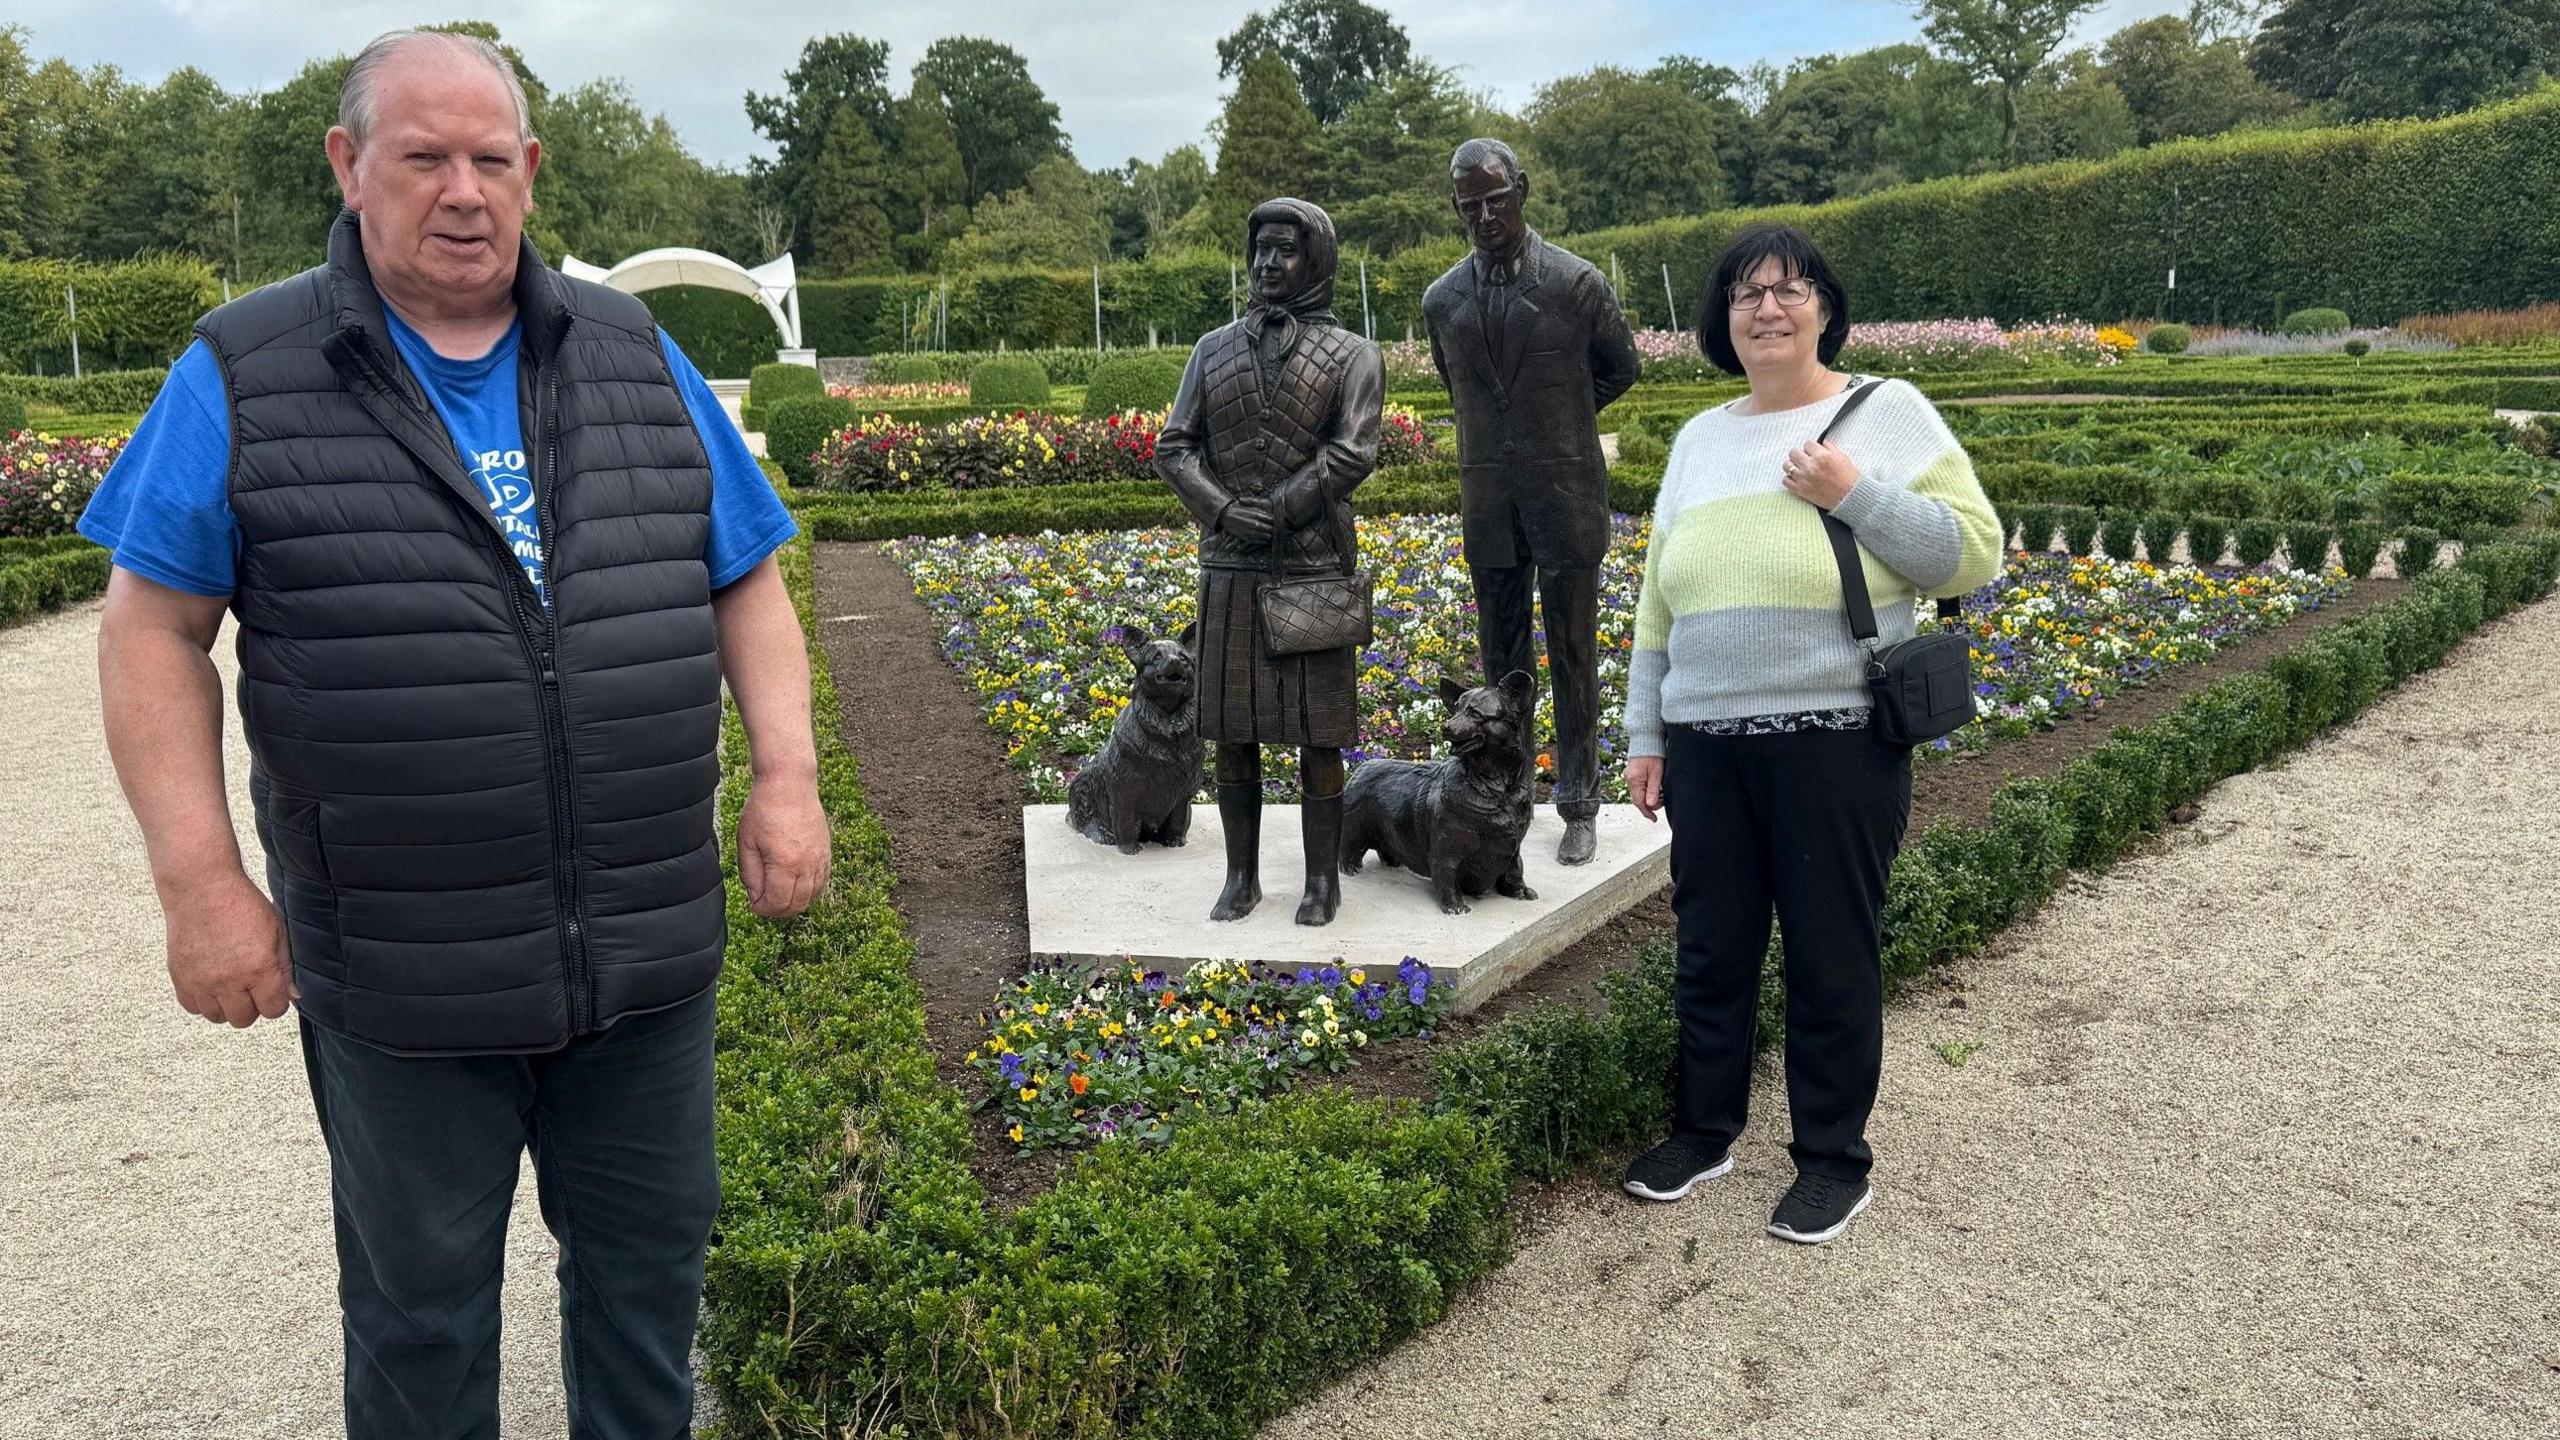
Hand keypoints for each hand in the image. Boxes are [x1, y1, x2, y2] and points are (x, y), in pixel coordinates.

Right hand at [163, 871, 294, 1027]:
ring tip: (229, 982)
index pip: (273, 1010)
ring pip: (217, 1017)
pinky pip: (192, 1007)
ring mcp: (201, 981)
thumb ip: (284, 967)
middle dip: (252, 1006)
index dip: (276, 1002)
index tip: (272, 990)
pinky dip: (202, 1000)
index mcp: (259, 969)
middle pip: (244, 1019)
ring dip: (226, 1005)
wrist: (201, 889)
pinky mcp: (180, 977)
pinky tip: (210, 981)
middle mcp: (229, 980)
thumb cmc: (242, 906)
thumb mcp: (276, 932)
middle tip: (251, 986)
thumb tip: (292, 996)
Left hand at [738, 773, 831, 917]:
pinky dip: (810, 891)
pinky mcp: (826, 851)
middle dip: (778, 911)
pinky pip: (823, 882)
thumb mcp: (746, 842)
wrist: (790, 784)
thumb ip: (750, 874)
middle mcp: (806, 864)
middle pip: (797, 904)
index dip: (763, 910)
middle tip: (764, 904)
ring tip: (779, 896)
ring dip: (795, 903)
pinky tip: (796, 886)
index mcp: (784, 863)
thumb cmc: (763, 809)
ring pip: (812, 896)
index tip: (753, 905)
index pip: (778, 903)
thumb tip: (756, 897)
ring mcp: (820, 858)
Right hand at [1220, 498, 1279, 543]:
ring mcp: (1252, 532)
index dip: (1278, 521)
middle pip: (1272, 529)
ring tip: (1273, 534)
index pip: (1273, 520)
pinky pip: (1260, 541)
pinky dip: (1264, 540)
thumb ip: (1261, 510)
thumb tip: (1270, 514)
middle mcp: (1256, 524)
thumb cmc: (1237, 509)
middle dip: (1276, 529)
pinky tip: (1265, 538)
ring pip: (1267, 536)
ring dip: (1270, 535)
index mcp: (1258, 515)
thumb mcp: (1250, 506)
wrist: (1224, 515)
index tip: (1281, 522)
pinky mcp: (1247, 538)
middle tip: (1280, 529)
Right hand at [1626, 756, 1664, 821]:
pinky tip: (1655, 789)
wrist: (1647, 740)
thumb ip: (1654, 790)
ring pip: (1639, 794)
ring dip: (1649, 797)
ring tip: (1661, 794)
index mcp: (1635, 780)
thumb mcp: (1657, 773)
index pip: (1639, 802)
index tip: (1654, 819)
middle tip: (1663, 802)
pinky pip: (1638, 787)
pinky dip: (1646, 791)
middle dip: (1650, 804)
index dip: (1647, 812)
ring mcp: (1629, 777)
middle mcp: (1629, 780)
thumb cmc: (1653, 754)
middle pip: (1638, 799)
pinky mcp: (1632, 774)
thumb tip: (1651, 805)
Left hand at [1780, 440, 1859, 510]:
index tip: (1813, 453)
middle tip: (1804, 460)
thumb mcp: (1842, 457)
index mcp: (1822, 456)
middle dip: (1799, 454)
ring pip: (1787, 465)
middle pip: (1793, 452)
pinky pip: (1785, 480)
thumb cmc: (1848, 477)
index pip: (1807, 444)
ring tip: (1799, 469)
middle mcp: (1811, 466)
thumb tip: (1821, 443)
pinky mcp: (1800, 490)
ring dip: (1792, 465)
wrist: (1849, 497)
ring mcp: (1804, 478)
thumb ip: (1829, 447)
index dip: (1811, 448)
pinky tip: (1797, 479)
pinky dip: (1789, 479)